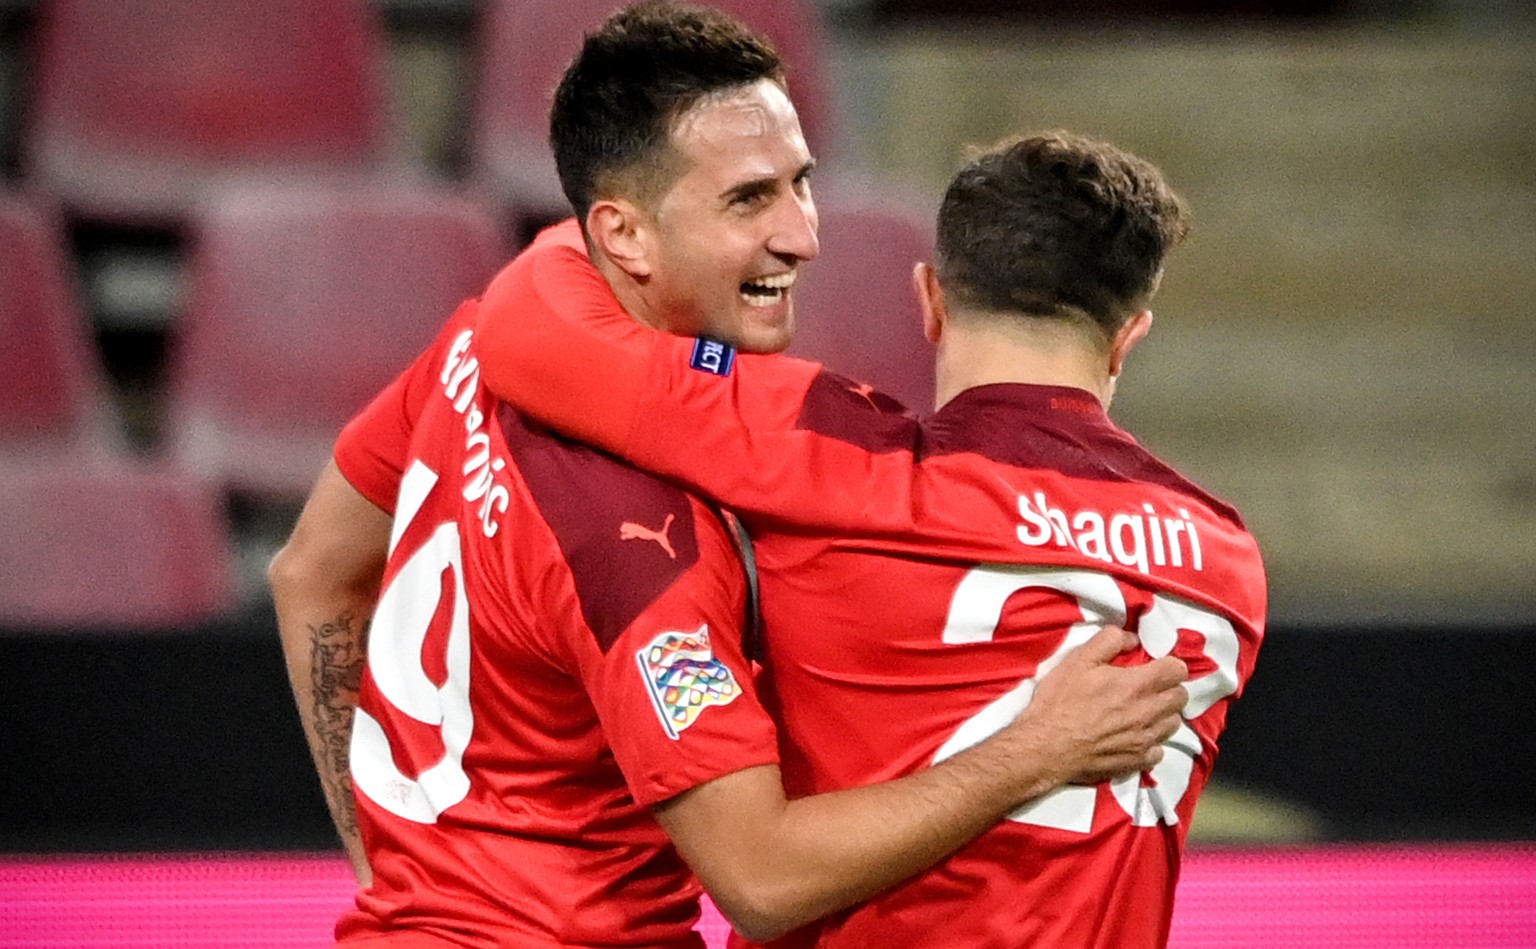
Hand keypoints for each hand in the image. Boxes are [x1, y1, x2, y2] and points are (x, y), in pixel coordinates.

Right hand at [1011, 625, 1187, 785]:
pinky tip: (1134, 737)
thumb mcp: (1078, 660)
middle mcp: (1148, 712)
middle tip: (1148, 688)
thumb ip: (1108, 642)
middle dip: (1169, 688)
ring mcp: (1145, 739)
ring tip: (1143, 712)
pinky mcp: (1137, 761)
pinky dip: (1151, 742)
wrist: (1047, 746)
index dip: (1168, 665)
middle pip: (1180, 697)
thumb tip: (1131, 638)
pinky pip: (1159, 750)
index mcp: (1137, 684)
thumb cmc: (1060, 701)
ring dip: (1163, 715)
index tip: (1154, 666)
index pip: (1177, 670)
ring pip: (1173, 723)